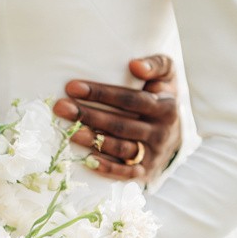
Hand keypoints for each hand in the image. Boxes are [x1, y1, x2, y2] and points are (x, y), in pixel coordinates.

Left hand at [52, 54, 181, 181]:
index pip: (130, 99)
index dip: (102, 93)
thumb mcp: (167, 77)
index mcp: (165, 107)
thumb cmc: (160, 97)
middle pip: (121, 124)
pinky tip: (88, 160)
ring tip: (69, 132)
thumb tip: (135, 65)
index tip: (73, 87)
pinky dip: (108, 168)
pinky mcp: (146, 172)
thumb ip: (156, 65)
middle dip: (89, 115)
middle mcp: (161, 132)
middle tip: (61, 108)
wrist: (175, 134)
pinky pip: (126, 173)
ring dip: (94, 141)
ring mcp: (153, 154)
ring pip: (121, 148)